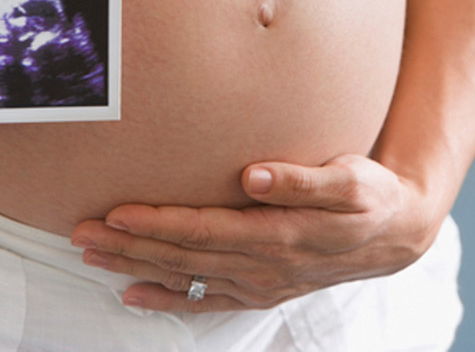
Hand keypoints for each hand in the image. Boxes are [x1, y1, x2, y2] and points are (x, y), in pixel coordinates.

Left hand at [70, 155, 444, 312]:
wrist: (395, 235)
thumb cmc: (368, 195)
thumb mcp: (350, 180)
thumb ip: (303, 179)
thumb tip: (254, 174)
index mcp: (280, 237)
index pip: (205, 230)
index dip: (158, 224)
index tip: (116, 213)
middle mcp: (263, 268)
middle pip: (183, 257)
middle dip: (129, 245)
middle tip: (79, 231)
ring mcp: (258, 285)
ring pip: (184, 278)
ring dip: (134, 266)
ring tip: (89, 255)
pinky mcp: (259, 291)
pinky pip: (203, 300)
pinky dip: (165, 299)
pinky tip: (130, 294)